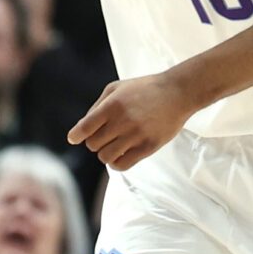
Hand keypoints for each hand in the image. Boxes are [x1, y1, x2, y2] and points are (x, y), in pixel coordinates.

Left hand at [68, 72, 198, 172]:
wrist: (178, 93)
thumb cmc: (144, 89)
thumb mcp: (116, 88)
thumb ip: (97, 106)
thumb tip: (81, 129)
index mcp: (112, 105)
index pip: (84, 128)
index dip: (76, 136)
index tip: (74, 138)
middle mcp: (123, 121)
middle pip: (93, 145)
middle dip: (95, 142)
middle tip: (104, 136)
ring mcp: (136, 135)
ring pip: (105, 157)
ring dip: (106, 153)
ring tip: (113, 145)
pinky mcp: (148, 147)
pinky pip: (123, 165)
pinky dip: (117, 163)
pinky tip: (121, 154)